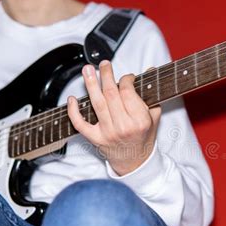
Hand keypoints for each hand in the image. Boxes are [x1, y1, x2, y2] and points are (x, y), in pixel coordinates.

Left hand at [68, 60, 160, 175]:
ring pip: (96, 103)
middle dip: (106, 75)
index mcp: (140, 120)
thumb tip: (150, 70)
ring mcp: (108, 133)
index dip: (126, 79)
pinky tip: (72, 99)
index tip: (127, 77)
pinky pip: (80, 124)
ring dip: (90, 84)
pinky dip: (74, 111)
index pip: (128, 92)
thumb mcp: (154, 117)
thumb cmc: (144, 138)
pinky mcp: (96, 139)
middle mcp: (123, 126)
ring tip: (87, 70)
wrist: (135, 162)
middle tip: (103, 64)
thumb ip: (151, 95)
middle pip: (111, 94)